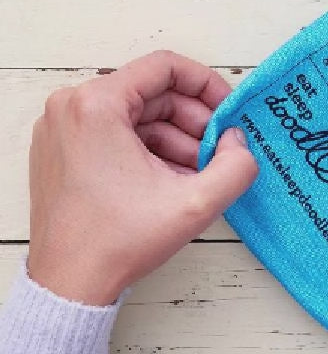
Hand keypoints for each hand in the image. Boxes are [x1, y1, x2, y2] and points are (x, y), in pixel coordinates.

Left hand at [26, 51, 257, 305]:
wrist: (69, 285)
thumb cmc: (117, 242)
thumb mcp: (196, 202)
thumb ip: (237, 165)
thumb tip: (239, 143)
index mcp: (96, 105)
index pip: (164, 67)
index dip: (207, 85)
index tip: (228, 111)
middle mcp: (71, 108)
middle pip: (152, 93)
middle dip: (194, 120)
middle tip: (219, 149)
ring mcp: (62, 130)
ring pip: (138, 115)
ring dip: (176, 138)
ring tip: (199, 172)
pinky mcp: (61, 150)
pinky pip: (118, 132)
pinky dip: (150, 149)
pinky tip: (172, 179)